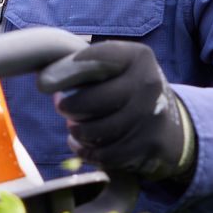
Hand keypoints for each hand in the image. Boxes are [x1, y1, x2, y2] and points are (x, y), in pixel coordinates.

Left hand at [38, 40, 193, 185]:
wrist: (169, 121)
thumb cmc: (127, 87)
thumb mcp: (116, 66)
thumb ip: (85, 65)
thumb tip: (45, 78)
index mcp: (137, 57)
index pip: (97, 60)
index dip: (66, 71)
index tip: (43, 83)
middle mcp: (148, 83)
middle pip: (94, 101)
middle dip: (70, 107)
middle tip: (63, 108)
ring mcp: (151, 116)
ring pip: (97, 132)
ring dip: (78, 132)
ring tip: (74, 127)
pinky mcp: (149, 145)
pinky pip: (105, 155)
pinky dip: (87, 152)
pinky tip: (81, 145)